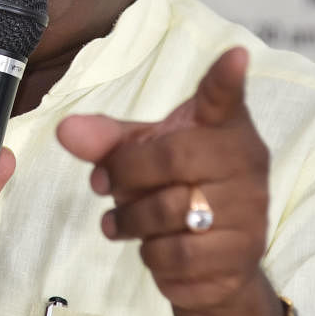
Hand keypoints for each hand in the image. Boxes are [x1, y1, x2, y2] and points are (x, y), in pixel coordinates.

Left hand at [56, 47, 267, 311]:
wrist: (216, 260)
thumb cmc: (178, 190)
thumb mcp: (144, 156)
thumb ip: (108, 141)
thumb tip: (64, 130)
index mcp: (224, 129)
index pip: (226, 99)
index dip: (227, 78)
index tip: (234, 54)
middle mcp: (246, 164)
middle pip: (172, 160)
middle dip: (125, 175)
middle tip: (102, 186)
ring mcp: (250, 212)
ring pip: (172, 214)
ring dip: (131, 222)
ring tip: (120, 223)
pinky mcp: (241, 257)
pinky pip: (179, 256)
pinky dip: (152, 255)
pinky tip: (152, 248)